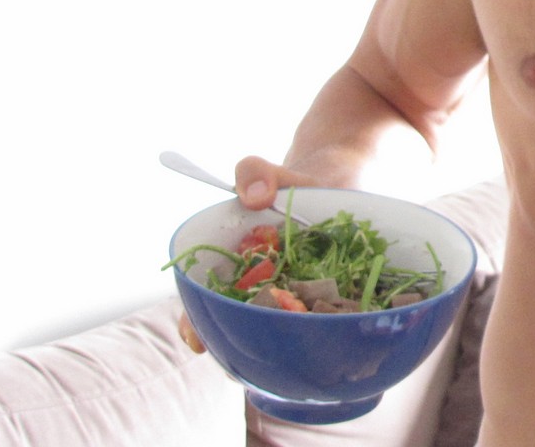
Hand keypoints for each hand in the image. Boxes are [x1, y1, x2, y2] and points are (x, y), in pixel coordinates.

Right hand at [176, 155, 325, 353]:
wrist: (340, 186)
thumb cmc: (296, 187)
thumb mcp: (271, 175)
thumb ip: (254, 174)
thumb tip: (256, 198)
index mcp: (236, 269)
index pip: (205, 303)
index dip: (194, 324)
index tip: (194, 340)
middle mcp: (261, 291)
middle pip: (240, 325)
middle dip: (236, 344)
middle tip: (240, 362)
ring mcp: (297, 297)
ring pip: (280, 328)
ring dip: (279, 341)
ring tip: (284, 356)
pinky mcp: (332, 297)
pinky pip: (322, 315)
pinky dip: (321, 323)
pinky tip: (330, 328)